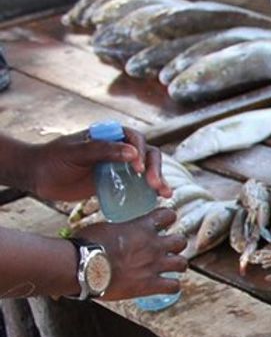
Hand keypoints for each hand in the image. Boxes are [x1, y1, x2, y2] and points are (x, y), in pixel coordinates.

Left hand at [31, 127, 167, 203]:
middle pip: (147, 154)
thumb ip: (102, 150)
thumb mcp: (75, 152)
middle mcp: (118, 148)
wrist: (38, 177)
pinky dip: (148, 192)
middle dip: (155, 169)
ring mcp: (118, 166)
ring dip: (158, 181)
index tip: (138, 169)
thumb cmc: (53, 160)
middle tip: (156, 185)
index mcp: (109, 135)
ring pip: (147, 170)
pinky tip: (156, 201)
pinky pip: (137, 186)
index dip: (141, 152)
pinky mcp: (116, 183)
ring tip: (165, 195)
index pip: (135, 139)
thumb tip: (133, 152)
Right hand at [75, 208, 187, 299]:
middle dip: (176, 245)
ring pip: (183, 263)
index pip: (168, 215)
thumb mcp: (105, 228)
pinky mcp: (150, 285)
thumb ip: (120, 229)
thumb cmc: (86, 244)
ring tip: (170, 268)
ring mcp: (154, 265)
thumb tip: (118, 231)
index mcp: (141, 227)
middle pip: (181, 241)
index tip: (164, 223)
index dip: (168, 218)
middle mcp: (153, 245)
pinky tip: (166, 286)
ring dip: (177, 265)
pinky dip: (172, 286)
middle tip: (166, 249)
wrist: (81, 265)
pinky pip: (174, 286)